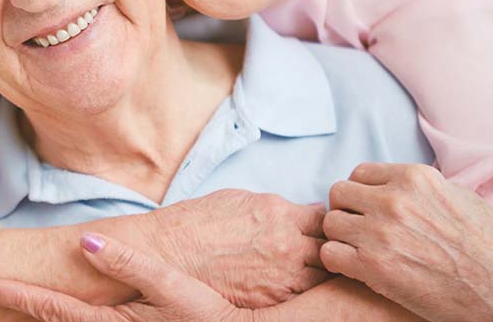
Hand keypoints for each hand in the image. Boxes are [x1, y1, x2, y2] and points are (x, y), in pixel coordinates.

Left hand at [0, 232, 258, 321]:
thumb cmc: (206, 312)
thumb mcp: (171, 286)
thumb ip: (129, 263)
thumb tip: (86, 241)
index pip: (54, 310)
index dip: (20, 297)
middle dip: (18, 307)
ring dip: (36, 313)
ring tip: (10, 297)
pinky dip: (61, 315)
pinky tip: (55, 306)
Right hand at [146, 189, 327, 306]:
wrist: (168, 253)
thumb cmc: (197, 222)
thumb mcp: (238, 199)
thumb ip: (276, 207)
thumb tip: (303, 211)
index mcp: (278, 213)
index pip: (324, 218)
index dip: (324, 222)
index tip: (319, 227)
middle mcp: (287, 244)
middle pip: (331, 248)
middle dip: (328, 247)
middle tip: (320, 249)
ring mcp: (283, 276)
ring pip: (324, 277)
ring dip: (320, 272)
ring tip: (308, 269)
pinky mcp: (272, 300)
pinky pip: (303, 296)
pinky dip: (302, 291)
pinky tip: (292, 285)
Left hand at [323, 162, 492, 321]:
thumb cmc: (485, 247)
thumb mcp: (459, 199)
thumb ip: (422, 188)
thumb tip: (400, 184)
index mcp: (415, 179)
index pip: (359, 173)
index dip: (360, 192)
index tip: (367, 208)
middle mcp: (394, 201)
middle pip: (339, 193)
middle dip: (346, 211)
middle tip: (359, 228)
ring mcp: (381, 233)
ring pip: (330, 222)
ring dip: (341, 237)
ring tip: (359, 249)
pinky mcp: (373, 266)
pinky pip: (330, 253)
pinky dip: (338, 262)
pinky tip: (356, 267)